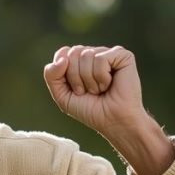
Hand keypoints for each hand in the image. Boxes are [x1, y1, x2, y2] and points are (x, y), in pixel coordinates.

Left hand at [44, 45, 174, 174]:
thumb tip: (62, 59)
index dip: (63, 72)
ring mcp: (109, 53)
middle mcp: (94, 53)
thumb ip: (51, 75)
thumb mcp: (62, 95)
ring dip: (89, 80)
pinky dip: (101, 77)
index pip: (62, 53)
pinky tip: (109, 84)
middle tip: (87, 91)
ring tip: (99, 89)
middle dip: (75, 77)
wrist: (112, 121)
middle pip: (73, 52)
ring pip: (87, 55)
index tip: (74, 89)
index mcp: (80, 60)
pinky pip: (101, 59)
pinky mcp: (123, 56)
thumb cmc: (89, 109)